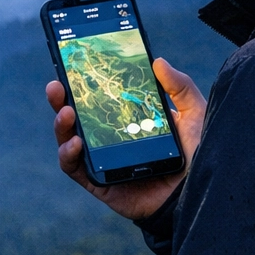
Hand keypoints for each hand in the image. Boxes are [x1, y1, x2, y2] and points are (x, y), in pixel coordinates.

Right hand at [46, 57, 205, 220]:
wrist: (197, 193)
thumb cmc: (198, 156)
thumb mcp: (193, 114)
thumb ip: (180, 87)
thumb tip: (158, 61)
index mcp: (127, 119)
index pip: (98, 98)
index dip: (81, 84)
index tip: (70, 67)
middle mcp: (110, 138)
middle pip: (77, 117)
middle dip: (61, 100)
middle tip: (56, 86)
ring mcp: (102, 160)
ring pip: (69, 140)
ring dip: (61, 126)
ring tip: (66, 113)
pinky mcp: (99, 183)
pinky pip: (75, 169)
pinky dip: (68, 155)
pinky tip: (75, 144)